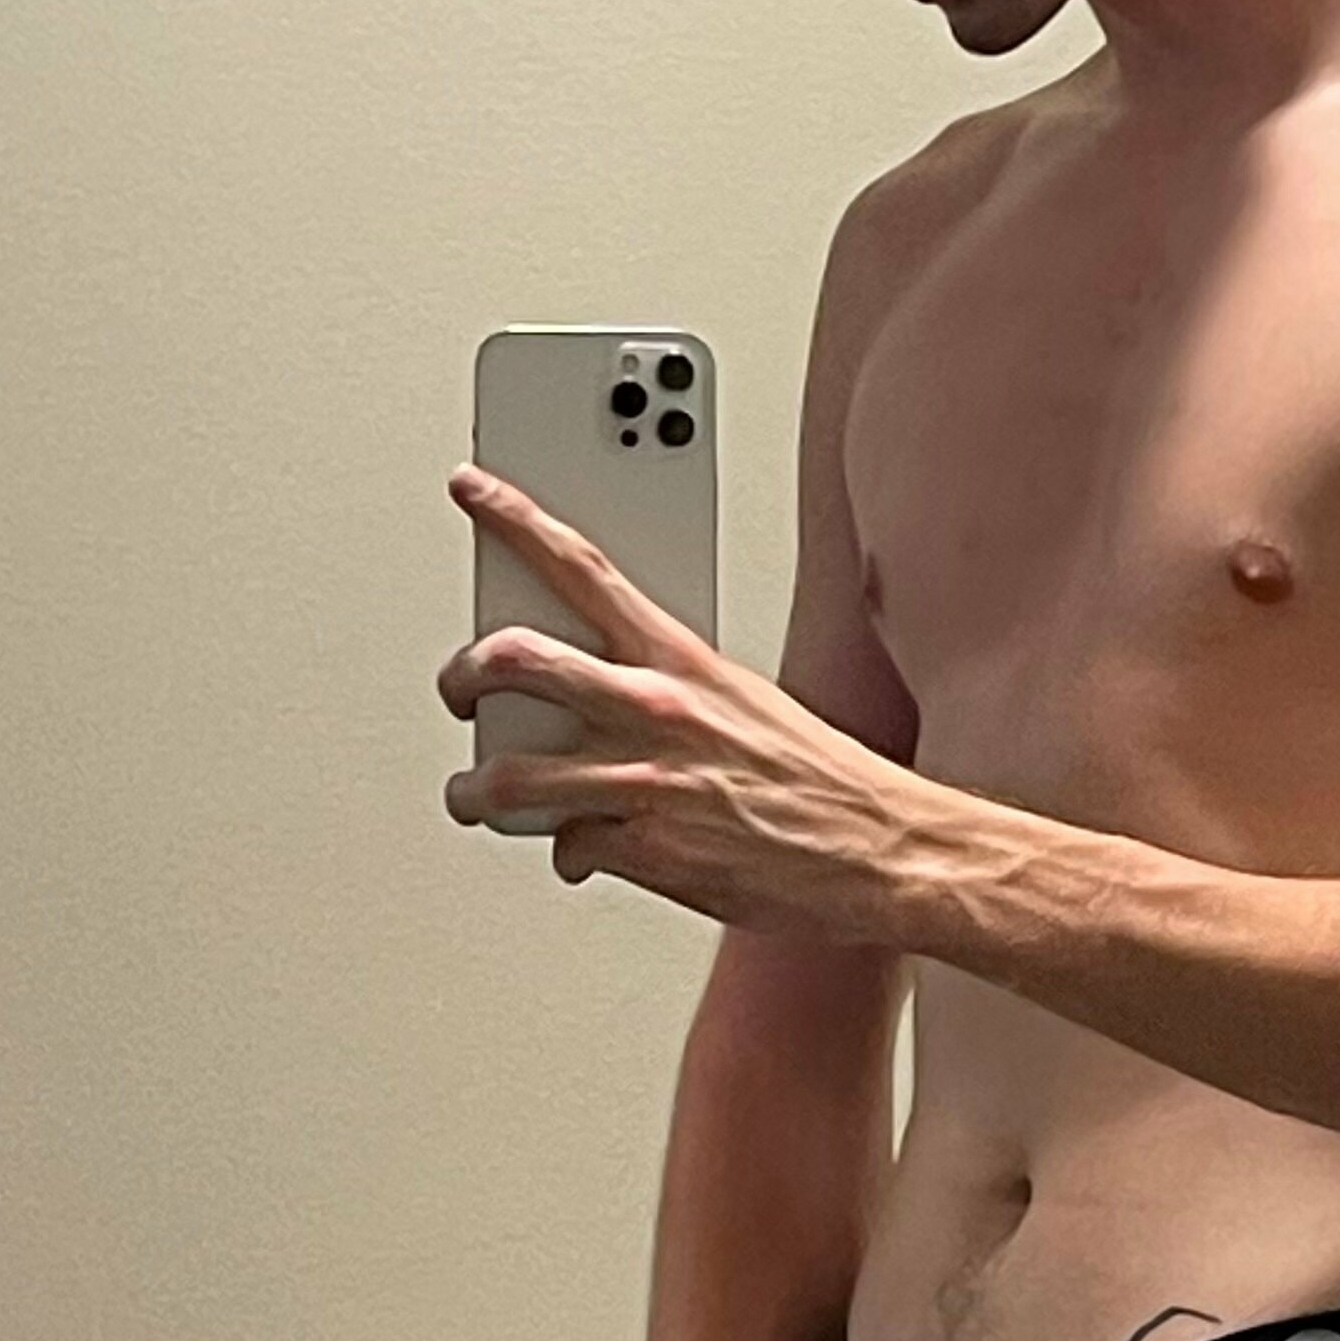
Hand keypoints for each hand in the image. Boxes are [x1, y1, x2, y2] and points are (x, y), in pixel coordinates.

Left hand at [436, 464, 910, 937]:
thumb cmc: (823, 778)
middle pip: (514, 661)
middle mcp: (655, 711)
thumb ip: (666, 687)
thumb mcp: (746, 700)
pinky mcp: (645, 852)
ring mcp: (644, 782)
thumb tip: (600, 692)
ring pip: (508, 776)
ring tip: (474, 795)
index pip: (583, 566)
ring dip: (476, 791)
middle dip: (463, 674)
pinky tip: (583, 851)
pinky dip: (567, 852)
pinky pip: (565, 847)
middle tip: (458, 688)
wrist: (881, 850)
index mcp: (683, 659)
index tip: (474, 488)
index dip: (515, 518)